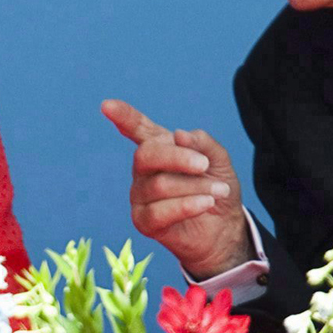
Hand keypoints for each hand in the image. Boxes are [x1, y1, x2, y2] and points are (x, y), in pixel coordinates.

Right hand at [101, 98, 254, 278]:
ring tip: (219, 191)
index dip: (123, 116)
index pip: (137, 129)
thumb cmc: (217, 189)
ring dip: (196, 187)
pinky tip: (206, 204)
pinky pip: (159, 212)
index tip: (106, 105)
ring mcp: (140, 195)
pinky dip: (187, 206)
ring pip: (160, 185)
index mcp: (160, 148)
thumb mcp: (219, 161)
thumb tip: (179, 135)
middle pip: (146, 155)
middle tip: (204, 165)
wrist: (225, 228)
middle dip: (177, 157)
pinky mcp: (143, 221)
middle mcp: (144, 170)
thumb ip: (203, 143)